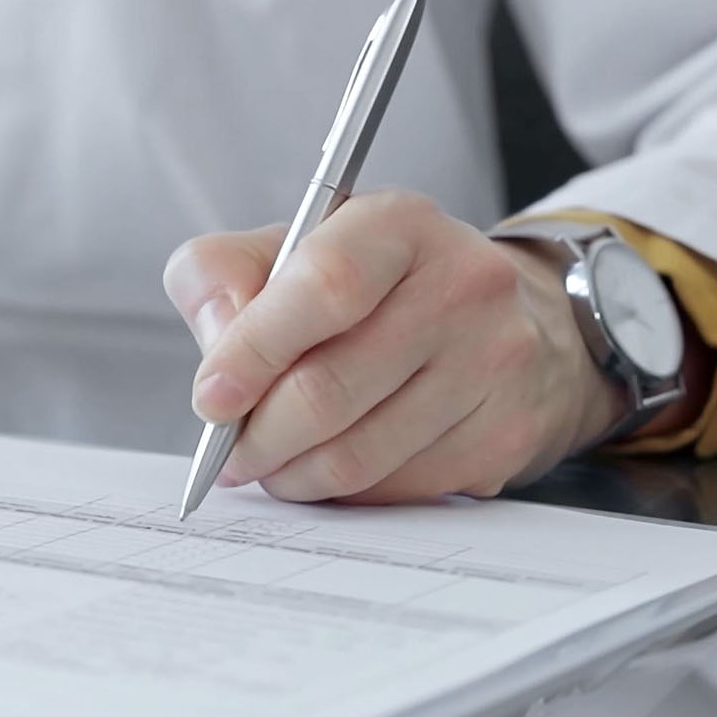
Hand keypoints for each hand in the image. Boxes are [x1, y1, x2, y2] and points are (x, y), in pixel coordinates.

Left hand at [163, 190, 640, 503]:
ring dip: (291, 473)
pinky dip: (342, 492)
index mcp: (399, 225)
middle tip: (228, 452)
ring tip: (268, 464)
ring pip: (358, 456)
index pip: (324, 286)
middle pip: (330, 388)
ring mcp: (494, 364)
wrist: (499, 322)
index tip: (210, 400)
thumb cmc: (372, 287)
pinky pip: (395, 489)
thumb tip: (216, 352)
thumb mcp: (292, 248)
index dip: (254, 350)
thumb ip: (223, 276)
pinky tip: (329, 467)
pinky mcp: (506, 434)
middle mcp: (463, 286)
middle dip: (258, 435)